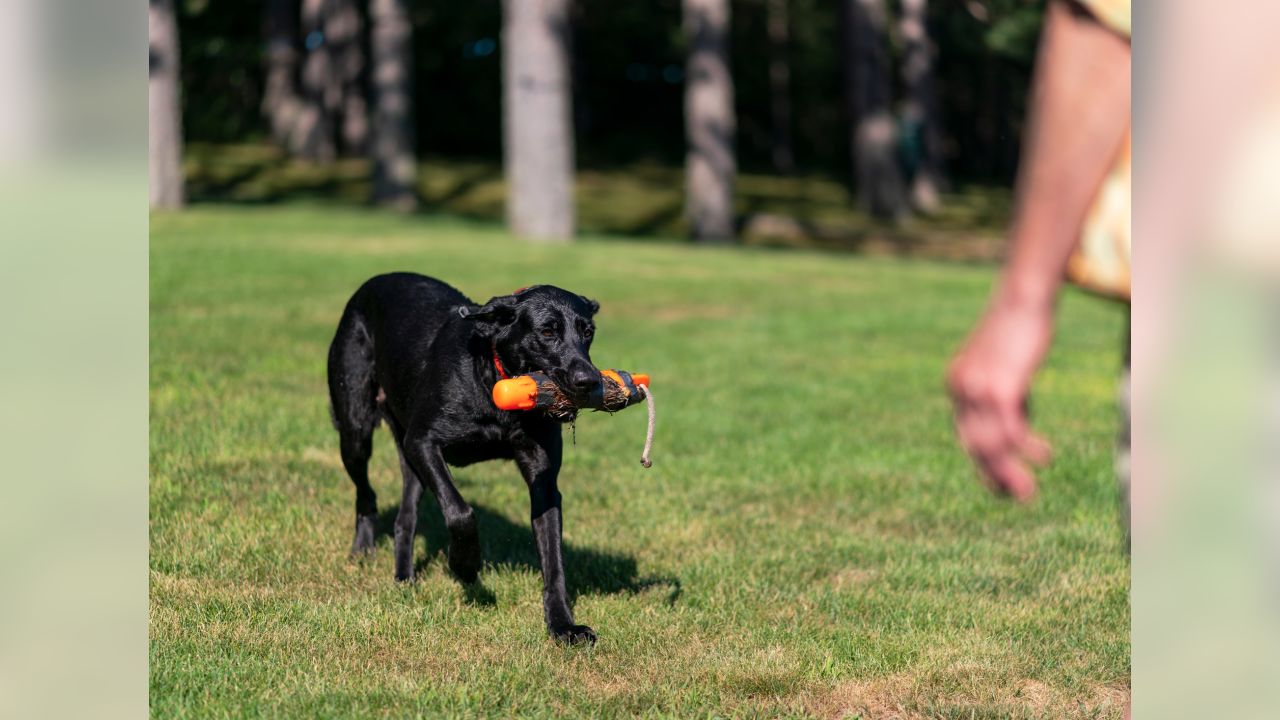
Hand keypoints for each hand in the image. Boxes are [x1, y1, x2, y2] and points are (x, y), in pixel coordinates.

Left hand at [947, 298, 1054, 500]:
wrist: (1022, 298)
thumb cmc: (1019, 331)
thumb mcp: (1006, 368)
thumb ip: (1007, 399)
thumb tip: (1018, 433)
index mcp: (956, 386)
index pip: (966, 435)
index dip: (983, 463)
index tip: (999, 485)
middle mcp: (960, 390)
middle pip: (976, 446)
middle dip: (995, 476)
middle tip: (1015, 498)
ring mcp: (977, 390)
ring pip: (991, 444)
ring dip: (1010, 473)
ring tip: (1028, 494)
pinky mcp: (1000, 388)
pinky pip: (1011, 430)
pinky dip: (1027, 448)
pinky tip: (1044, 457)